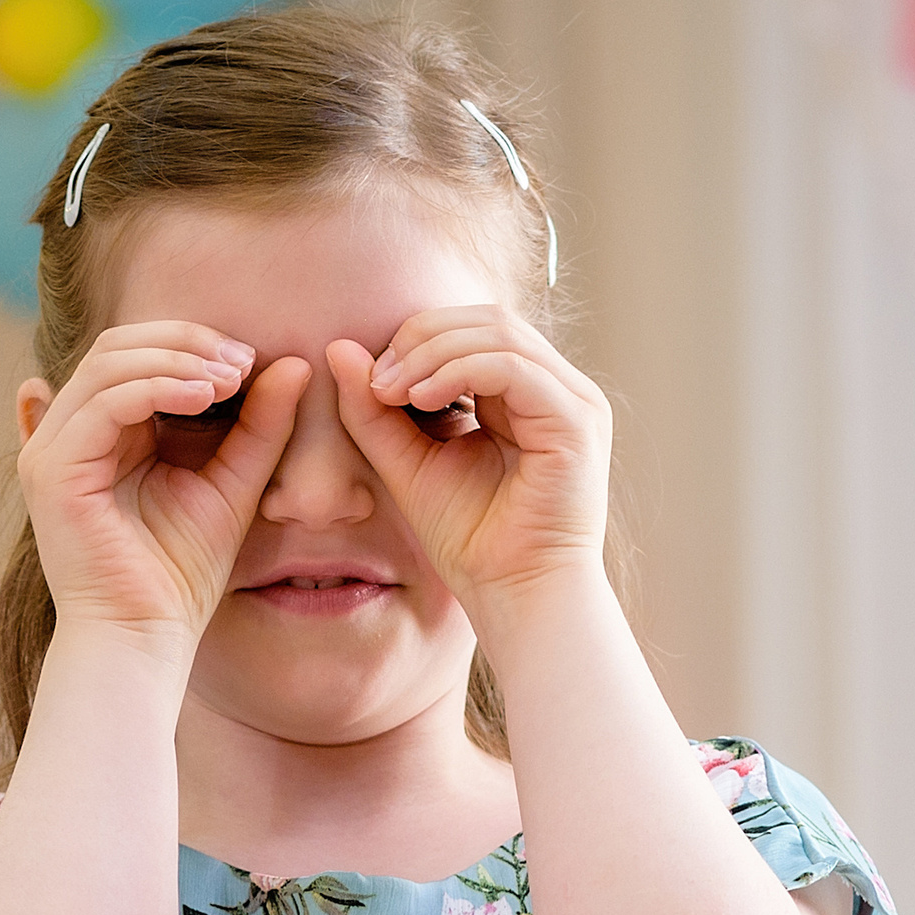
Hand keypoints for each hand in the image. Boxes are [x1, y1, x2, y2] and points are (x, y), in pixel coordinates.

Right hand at [18, 322, 308, 651]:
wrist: (145, 636)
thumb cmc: (180, 573)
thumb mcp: (233, 482)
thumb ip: (260, 425)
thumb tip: (295, 363)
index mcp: (103, 432)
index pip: (137, 353)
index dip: (193, 344)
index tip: (252, 359)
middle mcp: (68, 432)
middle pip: (118, 345)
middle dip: (186, 342)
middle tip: (243, 360)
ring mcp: (52, 448)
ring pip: (109, 363)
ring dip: (176, 359)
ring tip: (229, 378)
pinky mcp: (52, 469)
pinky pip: (104, 403)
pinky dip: (157, 387)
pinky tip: (204, 396)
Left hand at [326, 306, 612, 616]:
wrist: (513, 595)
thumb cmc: (470, 540)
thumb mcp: (407, 463)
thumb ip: (374, 411)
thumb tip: (338, 347)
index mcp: (525, 393)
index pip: (472, 330)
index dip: (417, 339)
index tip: (370, 379)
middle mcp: (556, 388)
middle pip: (487, 319)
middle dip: (422, 338)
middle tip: (376, 378)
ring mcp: (573, 400)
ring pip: (499, 333)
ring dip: (433, 353)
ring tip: (391, 390)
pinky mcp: (576, 420)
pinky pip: (513, 367)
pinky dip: (459, 371)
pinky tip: (421, 399)